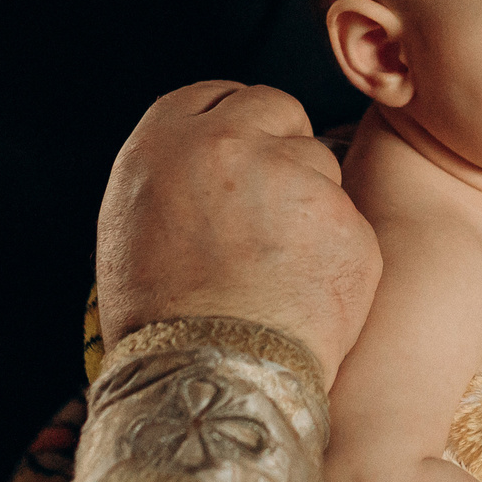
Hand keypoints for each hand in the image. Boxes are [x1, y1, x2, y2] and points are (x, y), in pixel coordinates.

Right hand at [95, 82, 381, 385]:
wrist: (205, 386)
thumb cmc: (158, 319)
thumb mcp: (131, 225)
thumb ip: (173, 171)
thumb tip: (207, 150)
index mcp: (166, 140)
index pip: (218, 96)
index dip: (235, 125)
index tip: (244, 151)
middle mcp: (232, 143)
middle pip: (278, 110)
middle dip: (282, 146)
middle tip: (271, 209)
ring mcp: (296, 179)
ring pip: (321, 167)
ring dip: (310, 205)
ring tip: (278, 273)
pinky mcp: (347, 223)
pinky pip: (350, 224)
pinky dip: (338, 256)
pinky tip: (306, 297)